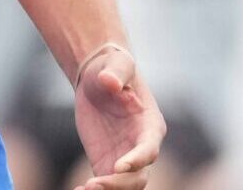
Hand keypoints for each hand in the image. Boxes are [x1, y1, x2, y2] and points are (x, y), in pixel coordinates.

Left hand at [71, 46, 163, 189]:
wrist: (100, 76)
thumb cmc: (113, 67)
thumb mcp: (115, 65)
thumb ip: (116, 73)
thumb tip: (110, 81)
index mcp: (150, 125)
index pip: (149, 149)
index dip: (137, 160)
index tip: (119, 166)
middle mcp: (142, 147)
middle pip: (138, 177)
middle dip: (118, 184)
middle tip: (93, 184)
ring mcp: (126, 159)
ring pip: (124, 187)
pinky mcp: (107, 163)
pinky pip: (105, 184)